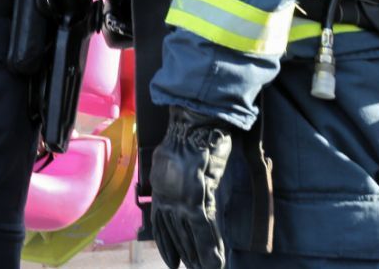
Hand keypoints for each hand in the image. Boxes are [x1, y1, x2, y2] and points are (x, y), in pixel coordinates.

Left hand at [150, 106, 233, 268]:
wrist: (194, 124)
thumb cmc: (186, 136)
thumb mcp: (169, 159)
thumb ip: (171, 176)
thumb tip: (175, 184)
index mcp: (161, 190)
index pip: (162, 224)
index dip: (167, 244)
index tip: (172, 260)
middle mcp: (170, 199)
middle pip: (176, 234)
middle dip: (184, 253)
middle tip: (190, 268)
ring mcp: (184, 200)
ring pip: (191, 236)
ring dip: (198, 255)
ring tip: (203, 268)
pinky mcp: (200, 198)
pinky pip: (205, 229)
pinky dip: (212, 246)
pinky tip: (216, 261)